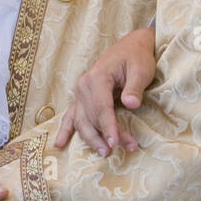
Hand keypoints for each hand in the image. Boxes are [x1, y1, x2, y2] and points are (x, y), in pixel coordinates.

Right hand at [54, 25, 156, 155]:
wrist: (130, 47)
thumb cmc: (137, 58)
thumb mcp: (141, 70)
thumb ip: (135, 87)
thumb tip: (131, 104)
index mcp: (97, 77)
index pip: (101, 107)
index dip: (108, 126)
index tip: (116, 142)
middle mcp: (84, 85)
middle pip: (92, 117)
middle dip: (105, 135)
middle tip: (121, 149)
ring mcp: (81, 93)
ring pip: (82, 120)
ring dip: (91, 138)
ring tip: (104, 153)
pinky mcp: (82, 98)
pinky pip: (71, 116)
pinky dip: (65, 130)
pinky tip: (59, 144)